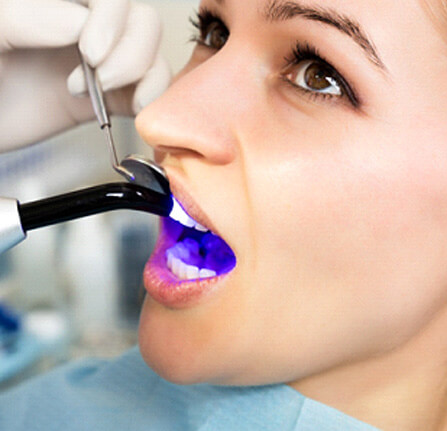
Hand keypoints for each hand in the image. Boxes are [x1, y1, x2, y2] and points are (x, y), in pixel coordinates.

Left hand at [0, 0, 170, 150]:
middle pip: (142, 20)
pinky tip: (134, 109)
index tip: (90, 52)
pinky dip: (153, 99)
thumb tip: (79, 22)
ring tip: (105, 94)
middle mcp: (87, 29)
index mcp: (56, 4)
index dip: (111, 19)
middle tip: (100, 77)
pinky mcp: (110, 99)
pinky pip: (149, 91)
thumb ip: (25, 17)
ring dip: (144, 75)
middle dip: (131, 51)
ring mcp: (102, 64)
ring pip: (152, 53)